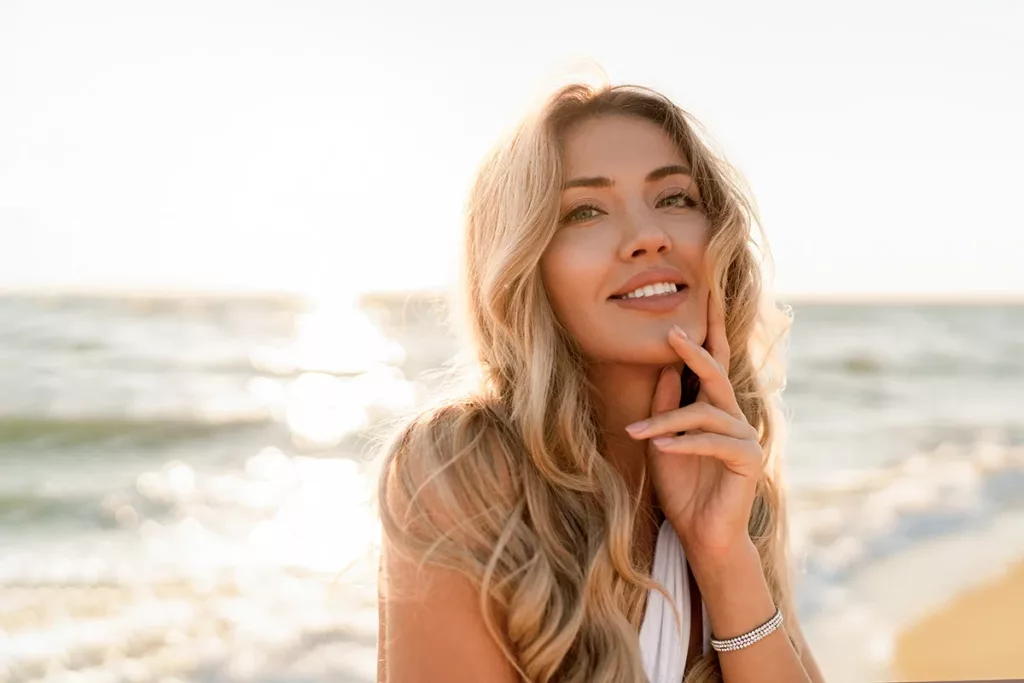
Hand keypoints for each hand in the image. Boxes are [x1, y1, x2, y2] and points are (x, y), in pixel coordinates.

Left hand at [625, 296, 762, 561]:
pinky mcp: (748, 460)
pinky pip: (712, 441)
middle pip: (717, 374)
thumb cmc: (680, 487)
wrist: (699, 533)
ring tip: (636, 433)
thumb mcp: (661, 440)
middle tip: (672, 333)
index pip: (714, 362)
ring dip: (666, 421)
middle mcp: (733, 416)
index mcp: (713, 408)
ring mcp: (745, 436)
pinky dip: (684, 443)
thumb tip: (663, 364)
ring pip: (703, 413)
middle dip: (696, 352)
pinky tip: (660, 447)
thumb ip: (664, 404)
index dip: (711, 329)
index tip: (708, 293)